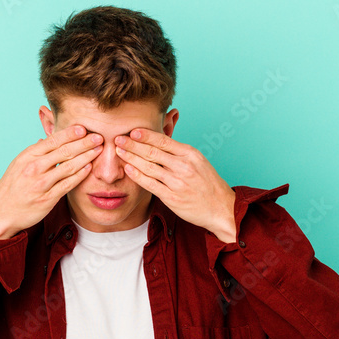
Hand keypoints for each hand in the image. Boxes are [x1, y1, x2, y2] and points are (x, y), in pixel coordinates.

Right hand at [0, 125, 103, 246]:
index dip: (70, 133)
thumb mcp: (19, 164)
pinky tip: (89, 168)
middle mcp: (34, 167)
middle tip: (99, 136)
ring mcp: (41, 183)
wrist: (1, 211)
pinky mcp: (48, 198)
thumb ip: (35, 152)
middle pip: (64, 151)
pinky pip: (68, 184)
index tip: (83, 128)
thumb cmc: (12, 186)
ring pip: (69, 166)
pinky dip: (80, 175)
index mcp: (28, 156)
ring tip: (99, 150)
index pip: (52, 140)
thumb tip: (45, 138)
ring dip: (86, 157)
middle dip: (84, 143)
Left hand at [114, 129, 236, 242]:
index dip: (145, 135)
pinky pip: (150, 184)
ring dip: (131, 158)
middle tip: (118, 138)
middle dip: (132, 144)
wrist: (220, 208)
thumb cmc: (207, 184)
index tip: (132, 131)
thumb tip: (159, 139)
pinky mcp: (172, 197)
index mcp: (190, 154)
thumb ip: (179, 151)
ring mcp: (177, 182)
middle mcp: (183, 166)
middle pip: (152, 152)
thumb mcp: (198, 161)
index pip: (163, 141)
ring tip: (118, 151)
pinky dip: (137, 175)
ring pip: (148, 167)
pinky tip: (127, 169)